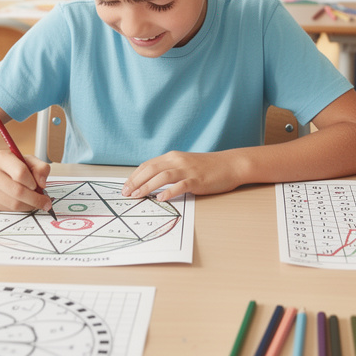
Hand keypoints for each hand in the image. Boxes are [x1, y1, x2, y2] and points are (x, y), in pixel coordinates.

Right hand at [0, 149, 52, 211]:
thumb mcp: (28, 160)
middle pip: (17, 191)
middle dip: (35, 199)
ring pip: (13, 204)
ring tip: (35, 202)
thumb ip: (40, 168)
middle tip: (46, 203)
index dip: (34, 183)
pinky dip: (20, 208)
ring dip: (29, 206)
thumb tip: (42, 184)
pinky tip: (23, 202)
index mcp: (0, 157)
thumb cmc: (12, 166)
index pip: (20, 173)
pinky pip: (8, 209)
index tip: (41, 187)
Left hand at [122, 150, 241, 201]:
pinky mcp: (197, 180)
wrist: (230, 164)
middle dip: (136, 182)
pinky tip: (160, 198)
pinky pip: (181, 186)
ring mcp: (188, 170)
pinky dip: (169, 192)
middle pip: (151, 169)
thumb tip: (151, 182)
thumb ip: (170, 170)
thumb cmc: (207, 167)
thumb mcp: (185, 164)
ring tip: (137, 196)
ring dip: (147, 186)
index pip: (147, 165)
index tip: (125, 187)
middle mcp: (178, 161)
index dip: (134, 176)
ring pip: (162, 176)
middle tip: (126, 194)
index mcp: (173, 157)